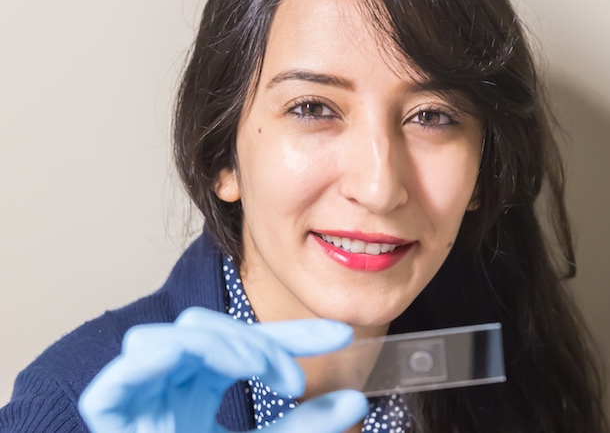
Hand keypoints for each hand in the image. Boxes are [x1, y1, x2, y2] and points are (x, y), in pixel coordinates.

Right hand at [78, 307, 367, 432]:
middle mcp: (168, 394)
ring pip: (162, 341)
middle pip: (201, 330)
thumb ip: (306, 429)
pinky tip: (207, 367)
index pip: (245, 347)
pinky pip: (114, 384)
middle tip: (292, 379)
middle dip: (252, 340)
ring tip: (256, 368)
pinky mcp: (110, 431)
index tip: (342, 336)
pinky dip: (152, 364)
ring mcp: (138, 411)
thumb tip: (354, 400)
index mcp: (200, 394)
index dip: (293, 335)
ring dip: (214, 344)